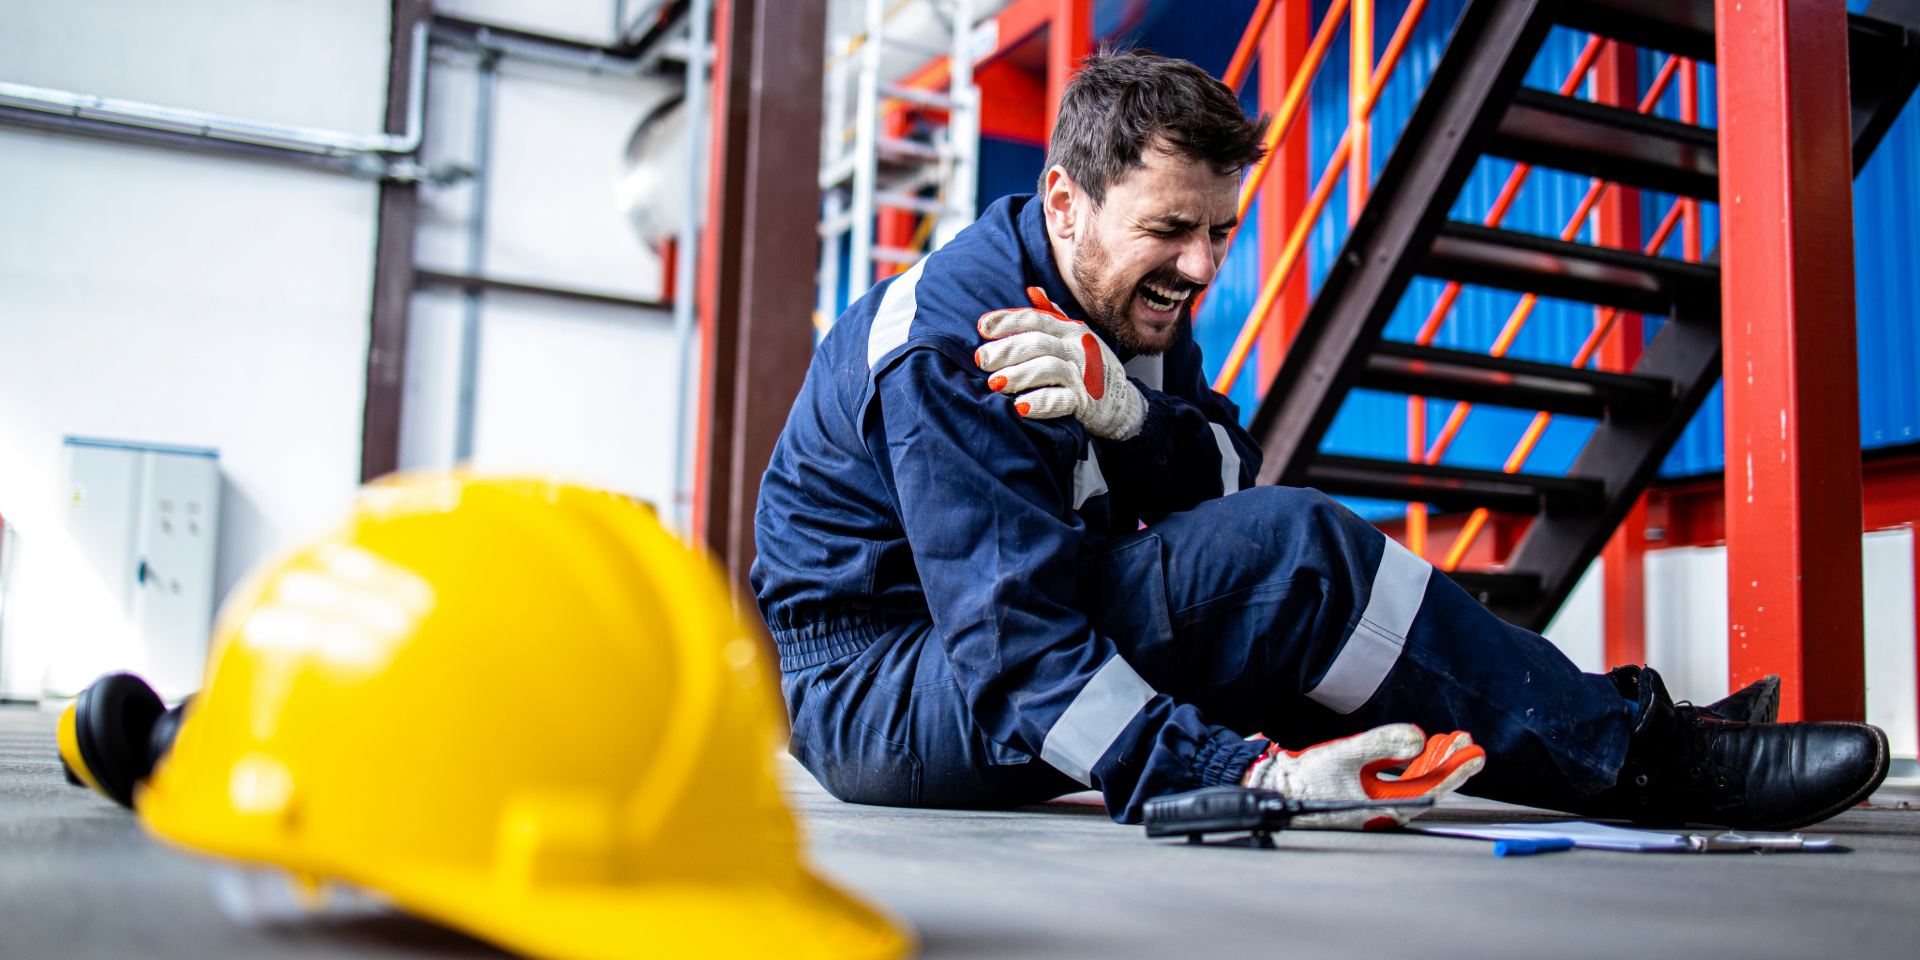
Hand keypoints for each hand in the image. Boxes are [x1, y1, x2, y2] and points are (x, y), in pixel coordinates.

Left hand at [975, 286, 1146, 440]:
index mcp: (1070, 330)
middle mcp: (1076, 349)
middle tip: (982, 360)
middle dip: (1006, 350)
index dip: (1007, 321)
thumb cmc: (1090, 367)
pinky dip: (1040, 402)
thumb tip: (1032, 290)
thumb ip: (1053, 315)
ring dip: (1018, 375)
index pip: (1035, 319)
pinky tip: (1020, 407)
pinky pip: (1061, 400)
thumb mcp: (1077, 336)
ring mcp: (1082, 375)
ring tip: (995, 384)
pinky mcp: (1085, 402)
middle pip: (1037, 343)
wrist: (1122, 403)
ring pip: (1047, 368)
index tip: (982, 328)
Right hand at [1243, 724, 1484, 829]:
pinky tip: (1417, 751)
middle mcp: (1386, 809)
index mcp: (1385, 807)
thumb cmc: (1307, 777)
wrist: (1277, 789)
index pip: (1432, 787)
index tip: (1475, 753)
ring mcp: (1377, 803)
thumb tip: (1418, 737)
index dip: (1456, 769)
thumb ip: (1382, 743)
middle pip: (1427, 784)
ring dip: (1430, 760)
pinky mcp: (1366, 795)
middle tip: (1467, 741)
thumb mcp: (1345, 754)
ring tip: (1448, 741)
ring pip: (1414, 782)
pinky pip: (1398, 781)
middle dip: (1447, 761)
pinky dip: (1411, 765)